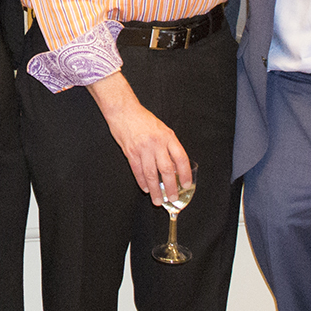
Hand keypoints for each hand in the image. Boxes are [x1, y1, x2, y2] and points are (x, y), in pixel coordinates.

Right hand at [87, 72, 191, 204]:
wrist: (123, 110)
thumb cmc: (143, 119)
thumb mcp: (162, 129)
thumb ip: (169, 146)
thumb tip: (175, 167)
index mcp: (168, 136)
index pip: (181, 158)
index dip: (185, 174)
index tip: (186, 185)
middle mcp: (157, 143)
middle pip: (167, 170)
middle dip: (171, 187)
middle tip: (173, 198)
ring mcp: (143, 148)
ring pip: (152, 174)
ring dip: (156, 190)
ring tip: (158, 200)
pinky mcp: (131, 152)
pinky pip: (138, 171)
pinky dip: (142, 182)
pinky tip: (146, 189)